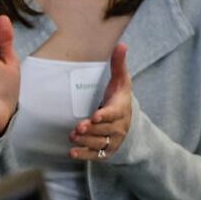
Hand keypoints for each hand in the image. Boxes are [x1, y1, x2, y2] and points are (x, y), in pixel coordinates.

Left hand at [71, 43, 132, 161]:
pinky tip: (73, 153)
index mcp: (121, 109)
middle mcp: (118, 127)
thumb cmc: (119, 97)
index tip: (95, 116)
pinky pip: (96, 155)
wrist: (127, 120)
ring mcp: (112, 140)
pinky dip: (84, 155)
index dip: (105, 116)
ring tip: (73, 136)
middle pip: (104, 130)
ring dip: (86, 141)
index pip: (113, 113)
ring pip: (99, 143)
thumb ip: (119, 64)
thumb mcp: (121, 80)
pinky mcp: (106, 151)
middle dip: (91, 130)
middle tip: (78, 127)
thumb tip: (122, 44)